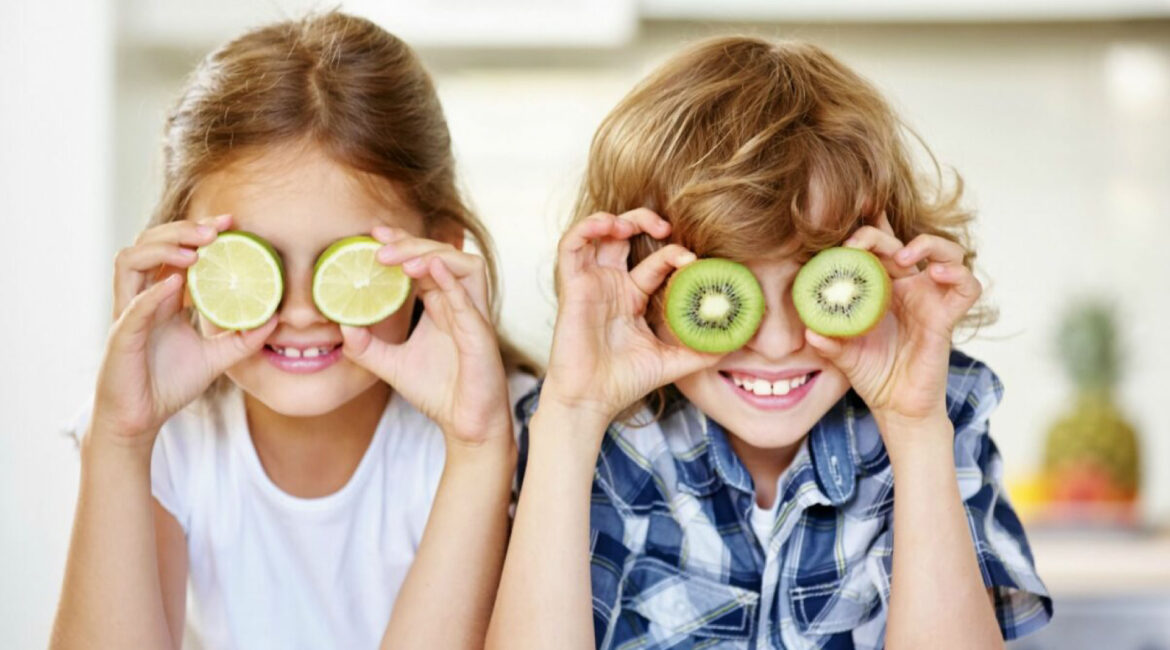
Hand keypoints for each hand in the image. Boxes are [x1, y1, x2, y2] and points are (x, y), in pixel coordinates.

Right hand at [93, 214, 276, 447]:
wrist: (142, 419)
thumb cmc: (168, 384)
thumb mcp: (217, 358)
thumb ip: (243, 339)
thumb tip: (276, 320)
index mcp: (162, 297)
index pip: (174, 251)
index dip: (197, 231)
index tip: (231, 223)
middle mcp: (141, 297)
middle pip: (150, 244)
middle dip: (182, 230)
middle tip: (217, 228)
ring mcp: (127, 313)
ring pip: (130, 260)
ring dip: (163, 249)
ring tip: (196, 249)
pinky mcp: (120, 336)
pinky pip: (132, 306)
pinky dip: (153, 291)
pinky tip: (176, 283)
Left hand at [339, 228, 510, 449]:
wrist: (465, 424)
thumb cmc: (438, 391)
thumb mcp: (391, 366)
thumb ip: (366, 346)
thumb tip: (342, 325)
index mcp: (443, 304)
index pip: (424, 261)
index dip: (402, 243)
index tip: (372, 235)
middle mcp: (461, 303)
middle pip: (443, 255)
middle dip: (411, 244)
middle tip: (378, 247)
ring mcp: (474, 316)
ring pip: (465, 265)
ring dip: (434, 256)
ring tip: (402, 261)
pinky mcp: (482, 334)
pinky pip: (470, 299)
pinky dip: (451, 280)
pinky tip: (430, 270)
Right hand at [542, 208, 720, 422]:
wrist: (592, 400)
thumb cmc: (624, 382)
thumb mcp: (673, 362)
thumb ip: (702, 350)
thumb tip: (737, 341)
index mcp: (632, 297)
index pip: (656, 261)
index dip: (674, 253)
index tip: (693, 261)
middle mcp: (611, 285)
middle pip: (625, 235)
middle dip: (645, 221)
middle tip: (666, 228)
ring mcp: (591, 283)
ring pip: (598, 233)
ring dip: (617, 219)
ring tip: (633, 224)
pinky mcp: (572, 286)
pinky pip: (571, 245)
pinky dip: (587, 227)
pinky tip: (607, 225)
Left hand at [804, 212, 981, 433]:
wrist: (896, 407)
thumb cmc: (872, 375)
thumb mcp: (844, 356)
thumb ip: (829, 343)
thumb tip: (810, 331)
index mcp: (882, 289)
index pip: (878, 247)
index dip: (867, 231)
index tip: (842, 237)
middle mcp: (909, 288)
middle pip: (904, 242)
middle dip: (881, 235)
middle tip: (858, 245)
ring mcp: (931, 299)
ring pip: (947, 252)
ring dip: (927, 244)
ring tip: (903, 256)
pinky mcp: (948, 316)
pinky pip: (967, 286)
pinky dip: (958, 273)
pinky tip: (938, 273)